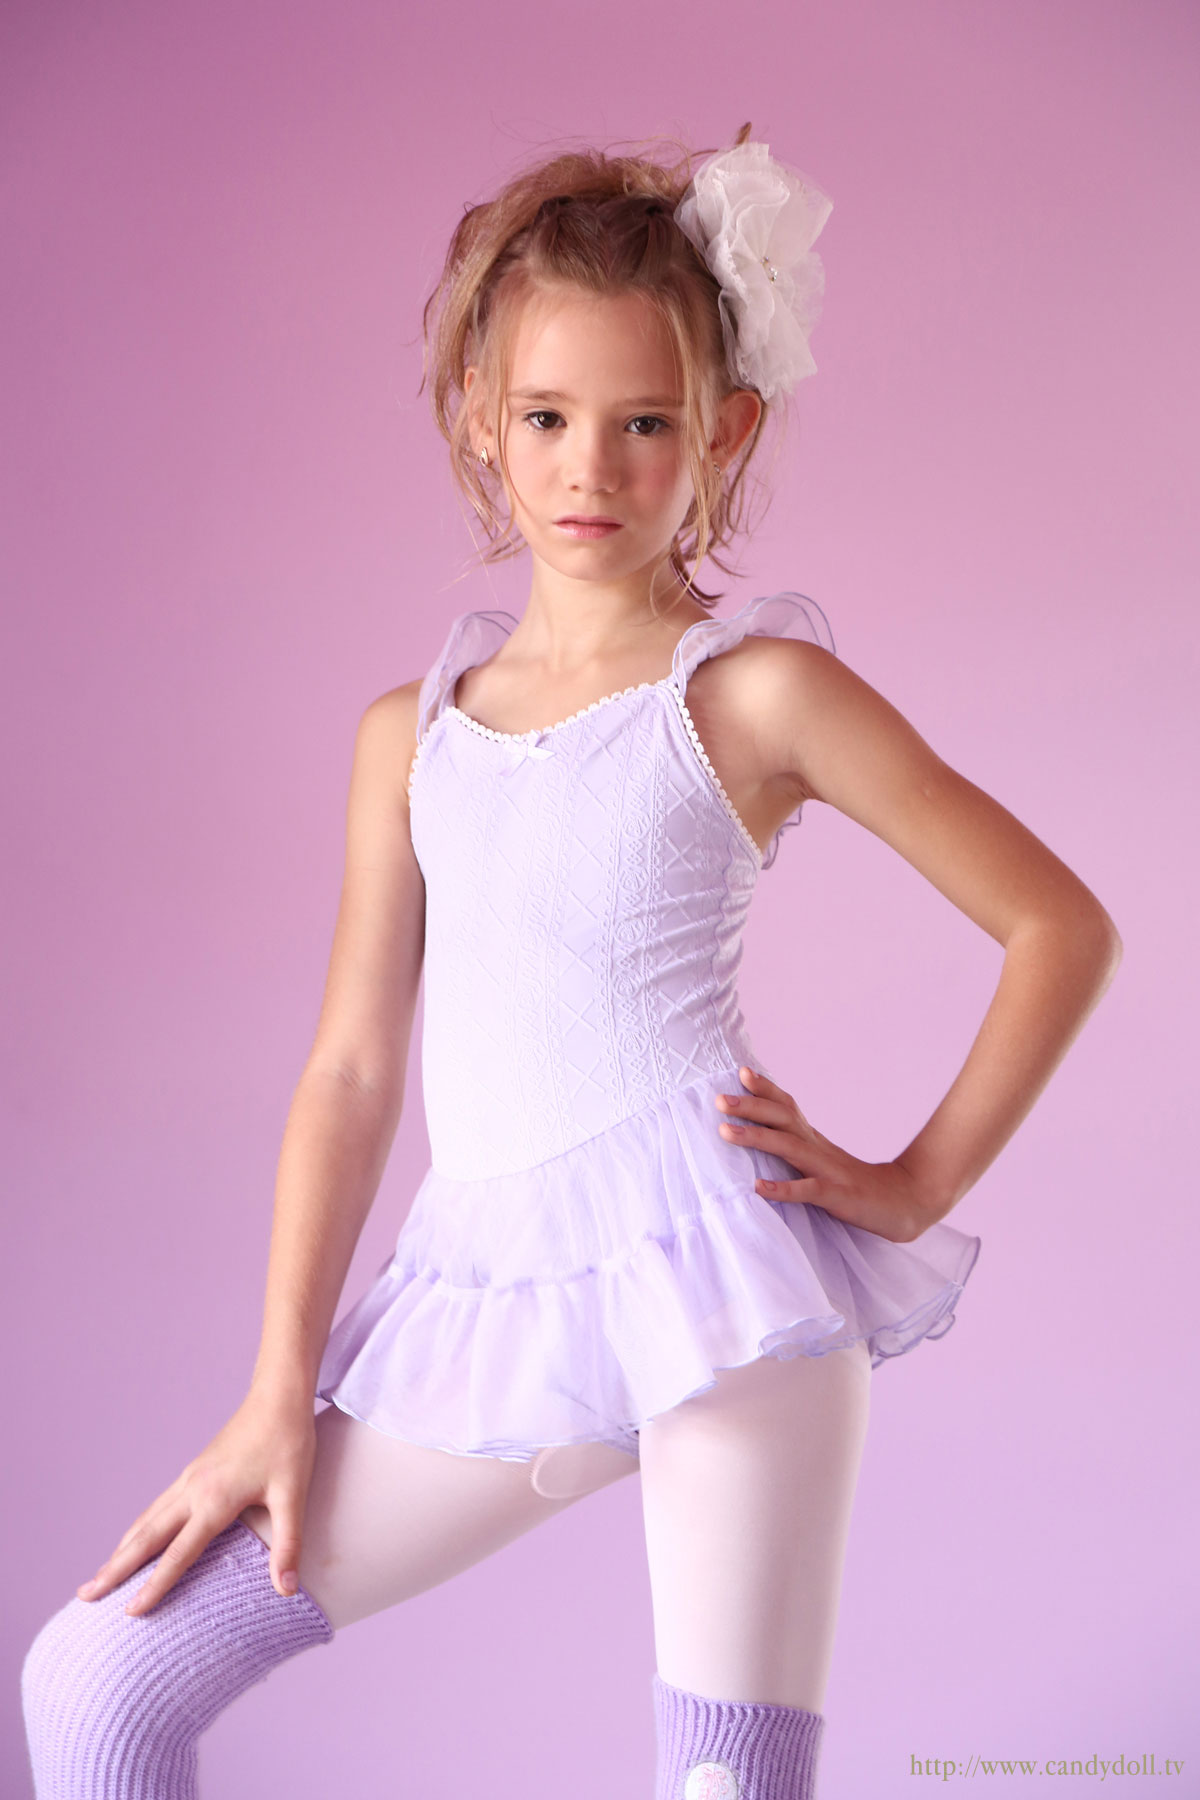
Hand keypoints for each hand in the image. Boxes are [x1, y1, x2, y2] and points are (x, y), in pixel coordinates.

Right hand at [75, 1386, 316, 1616]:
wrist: (278, 1396)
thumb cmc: (288, 1443)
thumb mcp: (294, 1494)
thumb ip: (289, 1544)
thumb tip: (287, 1590)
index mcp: (215, 1499)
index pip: (178, 1553)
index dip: (154, 1585)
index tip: (129, 1613)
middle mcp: (193, 1490)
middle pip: (145, 1537)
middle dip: (115, 1569)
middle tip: (85, 1596)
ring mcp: (190, 1479)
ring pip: (146, 1521)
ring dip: (121, 1550)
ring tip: (98, 1576)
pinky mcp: (194, 1472)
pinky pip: (157, 1508)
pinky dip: (138, 1530)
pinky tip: (134, 1541)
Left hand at [715, 1066, 933, 1243]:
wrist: (905, 1203)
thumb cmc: (855, 1184)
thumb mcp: (822, 1160)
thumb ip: (796, 1146)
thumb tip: (762, 1135)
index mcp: (813, 1140)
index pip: (787, 1107)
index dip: (765, 1089)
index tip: (740, 1071)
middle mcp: (818, 1148)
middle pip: (783, 1120)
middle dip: (751, 1107)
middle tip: (720, 1099)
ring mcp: (828, 1171)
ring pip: (788, 1149)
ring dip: (756, 1138)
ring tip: (724, 1132)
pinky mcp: (837, 1196)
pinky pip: (807, 1191)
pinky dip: (782, 1188)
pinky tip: (758, 1187)